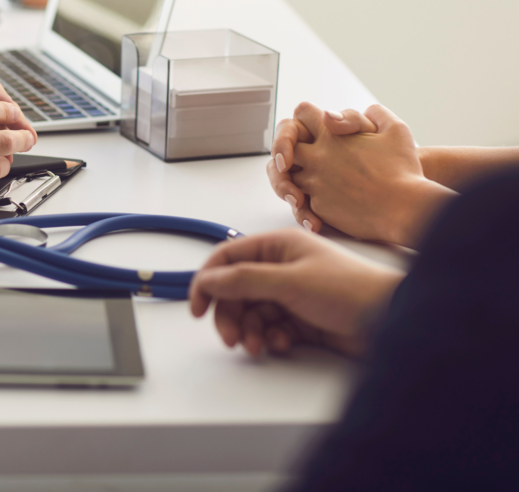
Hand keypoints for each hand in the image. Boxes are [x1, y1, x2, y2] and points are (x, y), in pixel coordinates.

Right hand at [190, 229, 402, 357]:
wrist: (394, 319)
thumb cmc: (351, 290)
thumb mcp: (289, 282)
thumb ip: (243, 280)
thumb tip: (208, 279)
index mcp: (278, 246)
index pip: (227, 260)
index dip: (208, 282)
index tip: (197, 307)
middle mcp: (282, 267)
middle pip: (236, 291)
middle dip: (230, 315)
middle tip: (230, 336)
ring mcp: (292, 293)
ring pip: (252, 313)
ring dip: (249, 331)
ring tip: (258, 345)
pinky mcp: (302, 319)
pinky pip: (270, 329)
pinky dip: (270, 338)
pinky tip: (283, 343)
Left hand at [290, 103, 455, 246]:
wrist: (404, 208)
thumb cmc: (402, 170)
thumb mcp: (396, 130)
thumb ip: (375, 114)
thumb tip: (364, 110)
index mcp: (332, 135)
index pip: (302, 113)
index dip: (306, 116)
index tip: (312, 125)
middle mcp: (317, 157)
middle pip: (284, 144)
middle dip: (288, 146)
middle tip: (297, 153)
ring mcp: (314, 183)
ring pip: (288, 175)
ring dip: (294, 175)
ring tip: (310, 179)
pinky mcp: (318, 206)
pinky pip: (299, 202)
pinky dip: (304, 203)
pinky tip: (320, 202)